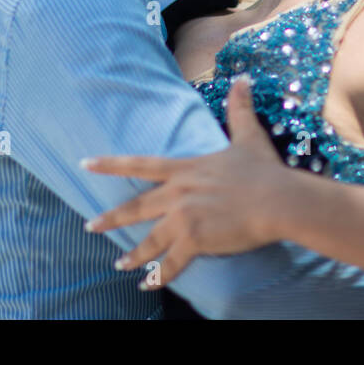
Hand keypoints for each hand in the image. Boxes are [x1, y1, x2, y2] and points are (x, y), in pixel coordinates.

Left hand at [82, 75, 294, 289]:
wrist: (278, 200)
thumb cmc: (264, 170)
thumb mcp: (248, 135)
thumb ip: (240, 108)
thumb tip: (243, 79)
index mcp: (186, 169)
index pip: (140, 165)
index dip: (110, 164)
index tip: (85, 163)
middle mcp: (178, 193)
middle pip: (136, 207)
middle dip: (111, 219)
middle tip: (90, 226)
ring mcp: (184, 218)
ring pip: (149, 240)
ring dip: (133, 255)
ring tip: (119, 266)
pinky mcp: (195, 241)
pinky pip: (170, 264)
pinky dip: (158, 277)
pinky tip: (147, 285)